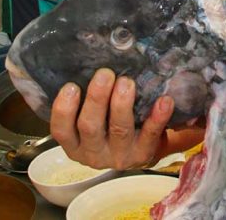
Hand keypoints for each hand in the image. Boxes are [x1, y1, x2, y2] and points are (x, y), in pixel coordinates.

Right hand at [49, 69, 174, 169]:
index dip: (63, 109)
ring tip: (126, 82)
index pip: (61, 130)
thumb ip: (87, 103)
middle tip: (105, 74)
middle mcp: (93, 154)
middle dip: (96, 98)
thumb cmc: (110, 128)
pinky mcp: (143, 156)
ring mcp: (119, 157)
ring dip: (122, 104)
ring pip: (119, 130)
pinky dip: (157, 117)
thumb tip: (89, 68)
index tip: (71, 86)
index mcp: (75, 145)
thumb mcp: (93, 121)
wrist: (141, 151)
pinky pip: (151, 135)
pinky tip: (164, 101)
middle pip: (89, 127)